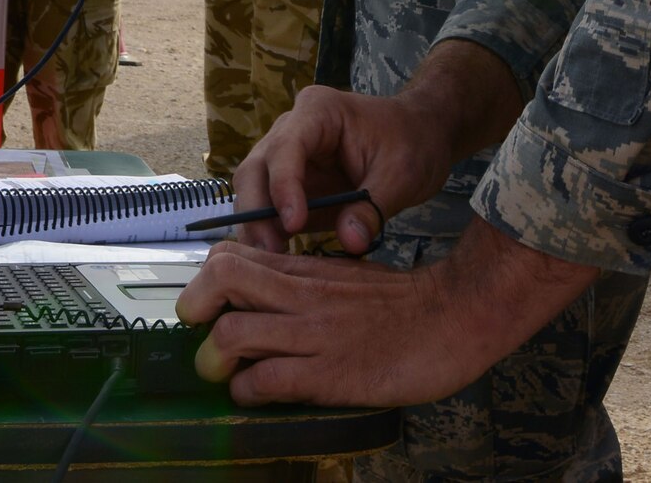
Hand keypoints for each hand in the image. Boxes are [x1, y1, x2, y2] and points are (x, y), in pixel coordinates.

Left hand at [176, 220, 594, 406]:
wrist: (455, 315)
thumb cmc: (405, 301)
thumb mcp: (348, 276)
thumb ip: (309, 283)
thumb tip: (271, 299)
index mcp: (307, 268)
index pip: (235, 254)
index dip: (207, 278)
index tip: (206, 303)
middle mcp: (303, 294)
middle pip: (223, 279)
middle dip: (195, 307)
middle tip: (196, 330)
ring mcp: (315, 334)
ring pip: (236, 332)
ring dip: (215, 358)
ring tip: (222, 373)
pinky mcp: (331, 373)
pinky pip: (269, 380)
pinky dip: (248, 391)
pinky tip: (253, 395)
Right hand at [231, 85, 455, 255]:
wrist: (421, 137)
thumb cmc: (412, 143)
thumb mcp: (401, 175)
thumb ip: (373, 207)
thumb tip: (350, 243)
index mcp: (318, 111)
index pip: (286, 147)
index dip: (284, 186)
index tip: (294, 225)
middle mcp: (292, 129)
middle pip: (256, 168)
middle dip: (257, 211)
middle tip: (272, 252)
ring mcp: (288, 158)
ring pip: (254, 190)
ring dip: (257, 226)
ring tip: (273, 263)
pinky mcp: (292, 186)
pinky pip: (270, 210)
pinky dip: (270, 234)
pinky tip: (280, 262)